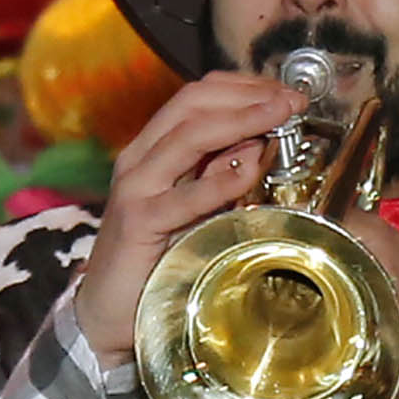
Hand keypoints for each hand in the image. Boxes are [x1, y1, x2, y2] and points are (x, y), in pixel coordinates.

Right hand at [67, 68, 313, 364]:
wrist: (106, 311)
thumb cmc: (154, 259)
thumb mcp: (193, 208)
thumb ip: (218, 176)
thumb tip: (262, 145)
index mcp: (152, 150)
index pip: (197, 97)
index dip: (243, 87)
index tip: (285, 93)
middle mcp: (140, 159)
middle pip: (192, 103)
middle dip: (248, 96)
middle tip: (292, 100)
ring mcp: (135, 188)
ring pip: (188, 135)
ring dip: (241, 120)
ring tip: (279, 116)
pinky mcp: (137, 223)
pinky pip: (182, 197)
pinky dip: (219, 181)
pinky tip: (249, 171)